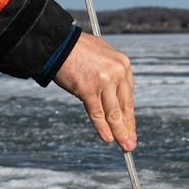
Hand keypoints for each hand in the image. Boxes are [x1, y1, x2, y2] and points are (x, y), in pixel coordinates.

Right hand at [54, 32, 135, 149]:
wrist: (58, 43)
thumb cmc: (76, 49)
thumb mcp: (102, 56)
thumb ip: (110, 73)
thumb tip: (113, 96)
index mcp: (123, 64)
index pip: (128, 96)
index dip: (129, 115)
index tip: (130, 127)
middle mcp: (117, 73)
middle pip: (124, 106)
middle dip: (128, 127)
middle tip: (131, 143)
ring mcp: (103, 81)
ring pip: (113, 113)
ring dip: (119, 132)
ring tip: (124, 145)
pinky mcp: (88, 89)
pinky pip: (97, 113)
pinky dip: (103, 128)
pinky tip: (108, 138)